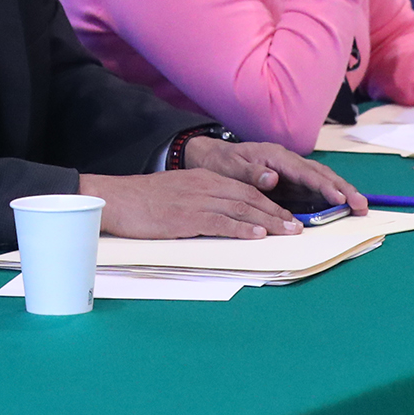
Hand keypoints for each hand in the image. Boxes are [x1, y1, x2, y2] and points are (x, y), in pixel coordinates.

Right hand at [80, 168, 301, 240]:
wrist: (117, 198)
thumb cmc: (143, 200)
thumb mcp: (177, 192)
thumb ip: (200, 199)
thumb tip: (221, 217)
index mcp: (203, 179)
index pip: (244, 190)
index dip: (268, 203)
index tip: (285, 216)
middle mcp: (205, 186)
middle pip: (249, 198)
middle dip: (276, 212)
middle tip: (297, 226)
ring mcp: (196, 201)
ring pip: (241, 210)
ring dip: (268, 222)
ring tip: (288, 232)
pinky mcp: (186, 217)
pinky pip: (220, 223)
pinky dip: (242, 229)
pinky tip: (258, 236)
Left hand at [182, 136, 364, 215]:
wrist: (213, 159)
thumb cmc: (222, 163)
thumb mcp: (231, 167)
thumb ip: (251, 173)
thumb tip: (273, 178)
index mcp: (276, 156)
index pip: (305, 172)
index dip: (323, 186)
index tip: (340, 199)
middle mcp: (289, 162)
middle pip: (321, 174)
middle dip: (343, 189)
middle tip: (361, 205)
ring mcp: (291, 172)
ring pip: (322, 181)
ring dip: (342, 193)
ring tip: (360, 208)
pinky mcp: (291, 183)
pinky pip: (314, 190)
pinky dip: (330, 198)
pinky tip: (343, 208)